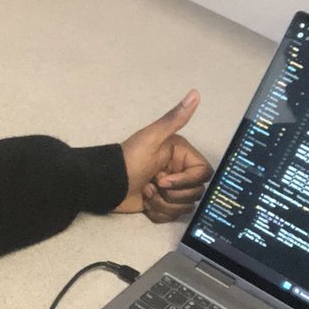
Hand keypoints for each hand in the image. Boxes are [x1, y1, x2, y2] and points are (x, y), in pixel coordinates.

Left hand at [114, 90, 212, 222]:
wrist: (106, 184)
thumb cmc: (128, 161)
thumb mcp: (152, 138)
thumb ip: (175, 118)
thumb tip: (195, 93)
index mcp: (180, 155)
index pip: (203, 174)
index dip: (186, 181)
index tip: (164, 179)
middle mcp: (178, 171)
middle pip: (195, 192)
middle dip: (172, 194)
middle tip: (153, 184)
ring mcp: (169, 189)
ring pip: (184, 207)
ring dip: (163, 203)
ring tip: (146, 191)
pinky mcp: (160, 204)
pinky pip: (171, 216)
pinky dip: (157, 212)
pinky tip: (144, 202)